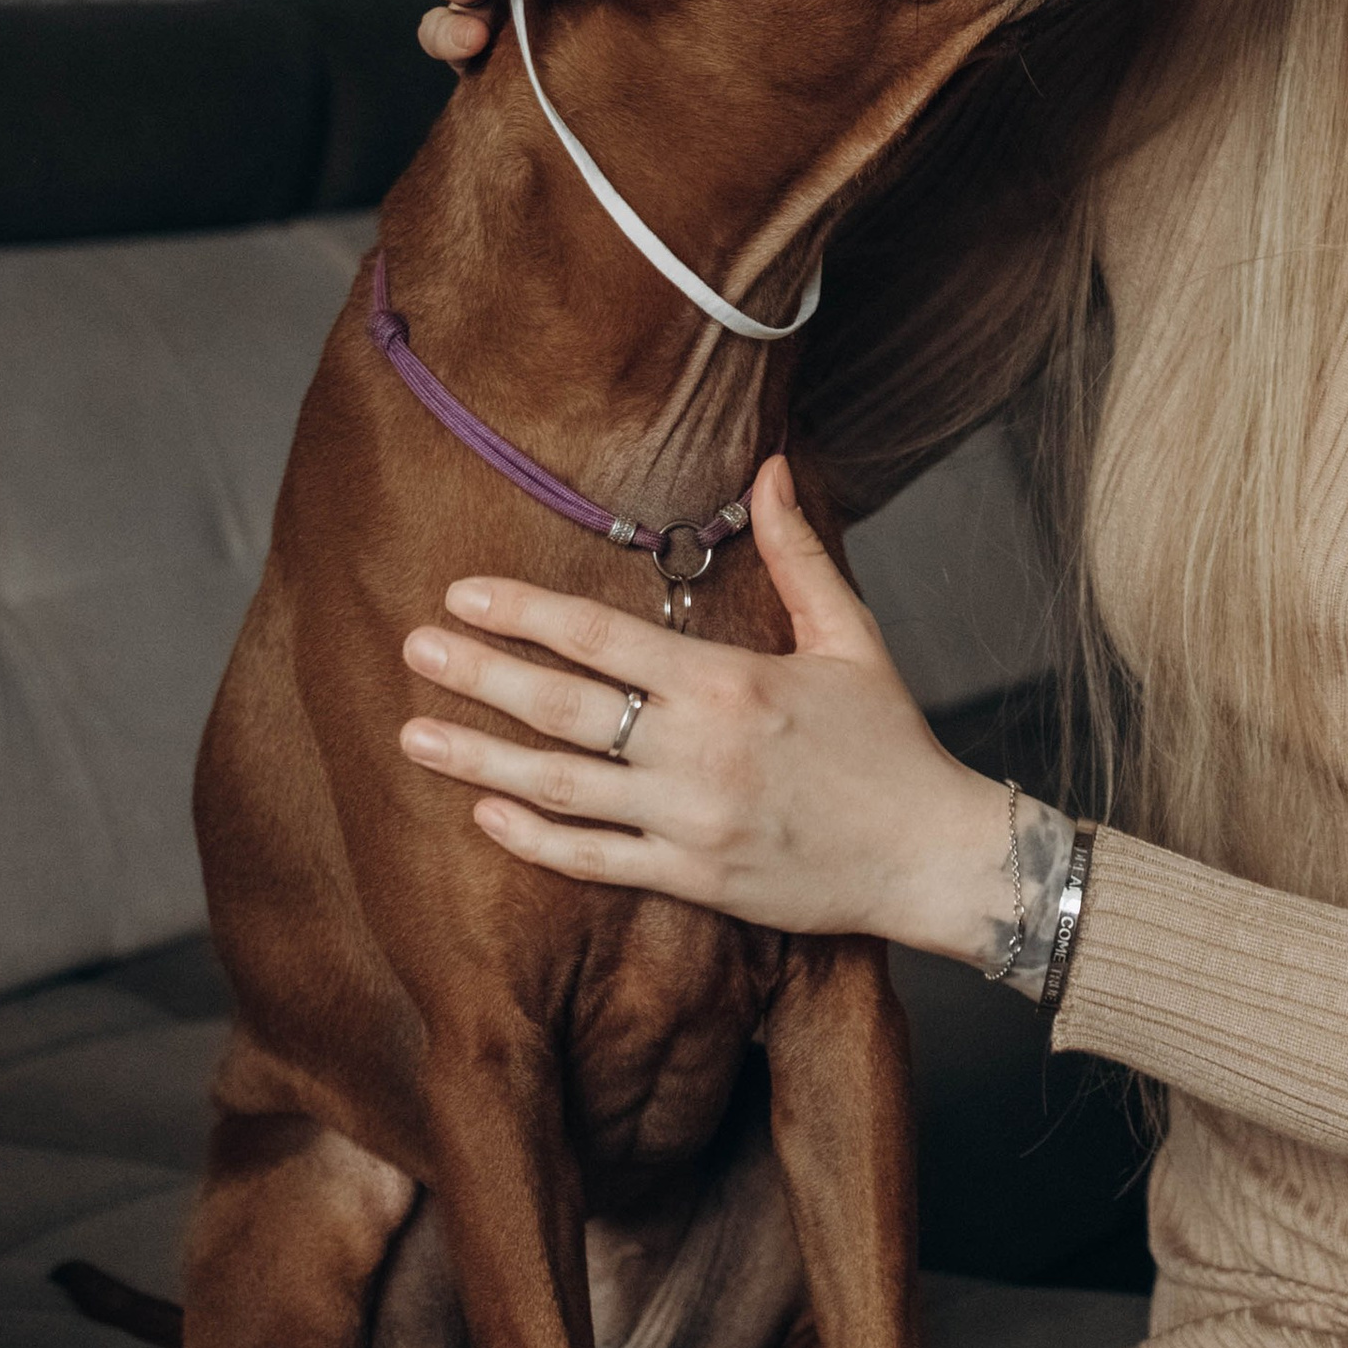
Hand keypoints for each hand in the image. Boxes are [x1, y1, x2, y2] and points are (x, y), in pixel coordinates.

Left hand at [396, 457, 1020, 966]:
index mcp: (732, 683)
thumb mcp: (853, 636)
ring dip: (479, 759)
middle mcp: (700, 751)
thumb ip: (800, 553)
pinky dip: (534, 837)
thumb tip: (772, 467)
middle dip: (479, 675)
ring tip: (413, 736)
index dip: (525, 613)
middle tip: (413, 649)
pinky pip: (594, 860)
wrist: (934, 857)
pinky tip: (486, 812)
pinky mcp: (694, 880)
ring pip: (560, 787)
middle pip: (563, 709)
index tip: (464, 592)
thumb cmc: (893, 742)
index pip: (602, 638)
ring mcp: (690, 821)